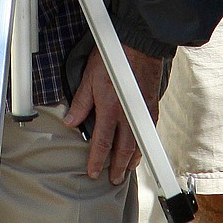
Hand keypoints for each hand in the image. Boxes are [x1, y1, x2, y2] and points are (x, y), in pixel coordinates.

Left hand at [63, 44, 163, 183]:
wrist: (139, 43)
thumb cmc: (114, 56)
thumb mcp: (89, 77)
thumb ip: (81, 102)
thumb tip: (71, 121)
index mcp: (109, 109)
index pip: (102, 143)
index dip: (97, 160)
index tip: (93, 172)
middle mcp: (127, 115)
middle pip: (123, 149)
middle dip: (118, 167)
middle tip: (113, 180)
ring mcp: (141, 111)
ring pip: (138, 143)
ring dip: (132, 159)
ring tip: (126, 169)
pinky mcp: (151, 105)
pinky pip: (147, 131)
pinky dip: (143, 143)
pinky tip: (140, 146)